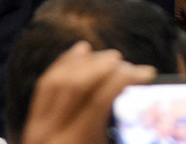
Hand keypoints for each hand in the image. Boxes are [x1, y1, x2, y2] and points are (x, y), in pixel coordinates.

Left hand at [20, 41, 155, 143]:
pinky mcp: (31, 125)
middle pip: (78, 84)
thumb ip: (125, 133)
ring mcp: (37, 128)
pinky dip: (64, 64)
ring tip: (110, 57)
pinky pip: (45, 86)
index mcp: (76, 142)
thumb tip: (155, 114)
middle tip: (127, 64)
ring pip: (59, 80)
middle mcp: (52, 133)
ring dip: (86, 63)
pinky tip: (81, 51)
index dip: (125, 79)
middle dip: (105, 67)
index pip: (101, 98)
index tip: (146, 72)